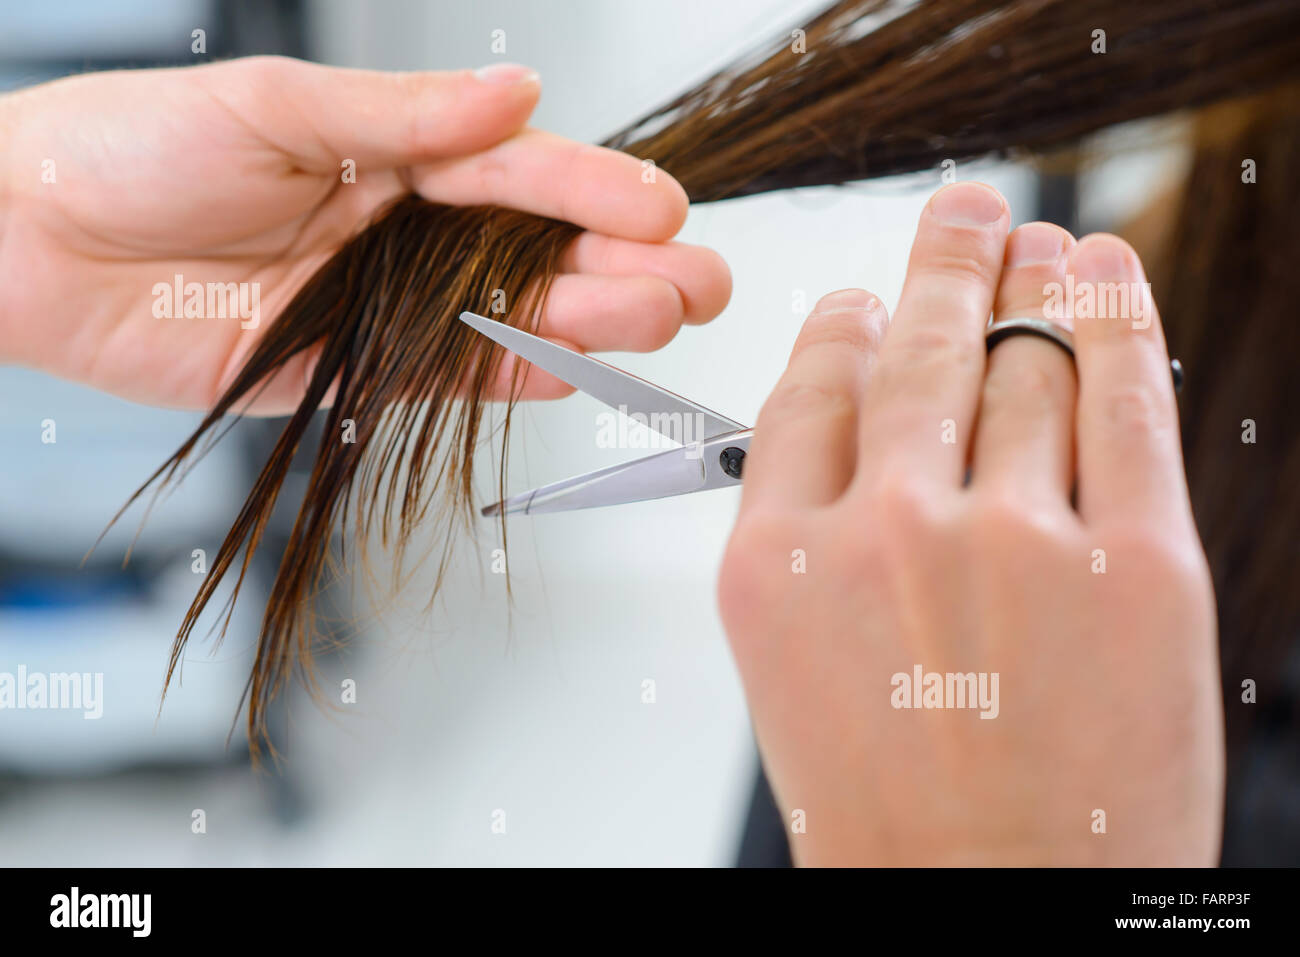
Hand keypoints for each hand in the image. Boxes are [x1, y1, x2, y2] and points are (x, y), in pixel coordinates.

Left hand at [0, 57, 728, 412]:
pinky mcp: (357, 373)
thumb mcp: (274, 103)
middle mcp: (403, 229)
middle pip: (537, 250)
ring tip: (660, 319)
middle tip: (699, 280)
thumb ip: (401, 114)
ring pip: (510, 317)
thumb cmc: (129, 149)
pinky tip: (571, 373)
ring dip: (588, 321)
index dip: (592, 187)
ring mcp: (387, 305)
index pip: (516, 170)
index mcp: (393, 150)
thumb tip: (513, 94)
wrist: (34, 244)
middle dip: (623, 264)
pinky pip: (450, 381)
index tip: (661, 205)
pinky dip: (510, 381)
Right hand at [718, 182, 1221, 865]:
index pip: (814, 388)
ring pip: (1022, 361)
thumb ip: (808, 533)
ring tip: (1038, 243)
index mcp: (776, 564)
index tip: (865, 301)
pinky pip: (1124, 398)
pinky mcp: (1138, 566)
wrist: (991, 914)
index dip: (848, 325)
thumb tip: (857, 406)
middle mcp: (885, 533)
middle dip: (943, 260)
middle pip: (918, 347)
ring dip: (1030, 280)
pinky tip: (1105, 268)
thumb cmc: (888, 810)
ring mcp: (1014, 543)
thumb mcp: (789, 668)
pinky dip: (1120, 315)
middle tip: (962, 211)